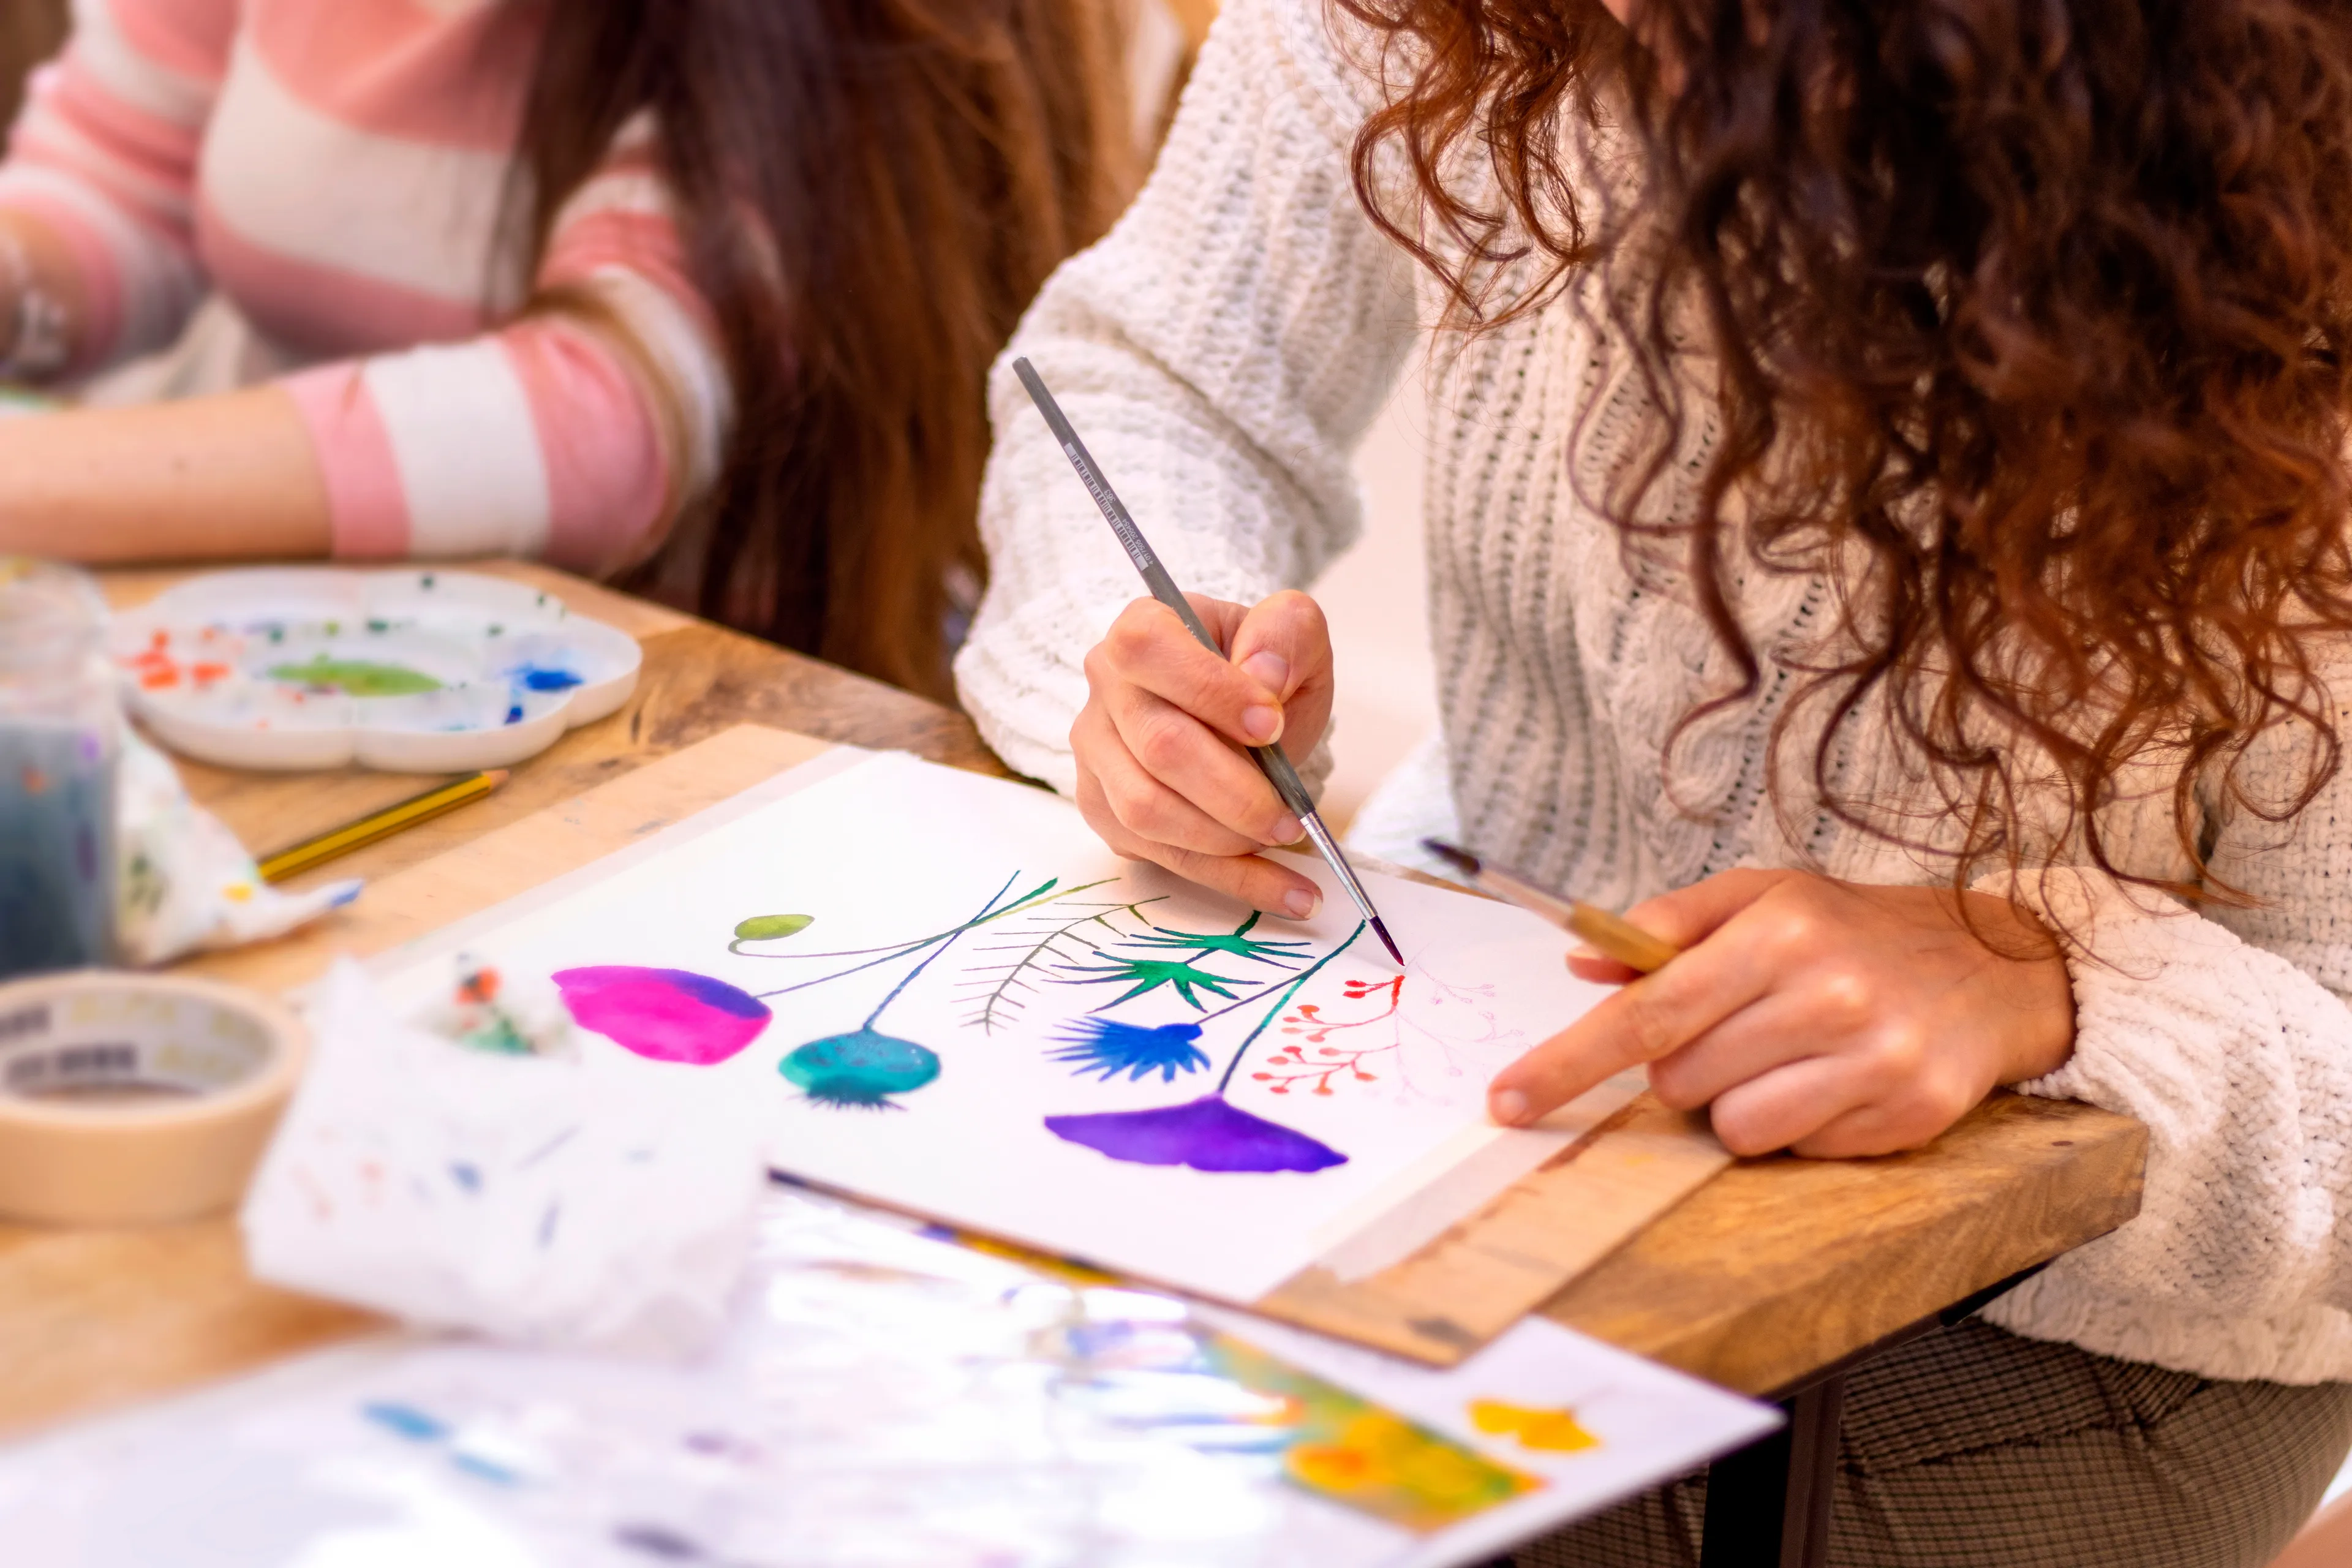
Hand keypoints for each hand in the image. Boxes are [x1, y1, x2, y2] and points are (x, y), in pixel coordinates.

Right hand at [1071, 590, 1333, 914]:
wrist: (1244, 714)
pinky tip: (1287, 889)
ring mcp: (1096, 755)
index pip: (1149, 651)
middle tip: (1291, 813)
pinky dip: (1231, 879)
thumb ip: (1285, 633)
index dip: (1210, 692)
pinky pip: (1162, 857)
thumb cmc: (1263, 672)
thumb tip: (1264, 675)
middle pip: (1157, 748)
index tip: (1272, 726)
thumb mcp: (1292, 633)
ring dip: (1226, 838)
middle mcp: (1104, 690)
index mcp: (1141, 629)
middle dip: (1235, 791)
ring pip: (1147, 811)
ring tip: (1285, 837)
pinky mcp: (1106, 812)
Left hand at [1487, 870, 2076, 1156]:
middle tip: (1741, 1029)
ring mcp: (1874, 1062)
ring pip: (1734, 1127)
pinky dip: (1800, 1125)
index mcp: (1779, 934)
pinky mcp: (1908, 1117)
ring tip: (1793, 1054)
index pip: (1647, 1013)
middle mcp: (1828, 997)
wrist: (1996, 964)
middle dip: (1688, 1067)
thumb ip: (1669, 924)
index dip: (1568, 1061)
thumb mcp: (1764, 896)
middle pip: (1681, 1081)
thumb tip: (1581, 958)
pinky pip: (1797, 1151)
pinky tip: (1838, 1079)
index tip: (1506, 1098)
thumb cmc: (1855, 929)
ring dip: (1741, 1102)